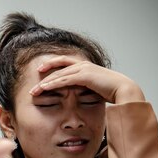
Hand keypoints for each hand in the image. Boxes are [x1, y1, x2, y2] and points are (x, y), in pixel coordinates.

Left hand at [29, 56, 144, 103]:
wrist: (124, 90)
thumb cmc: (111, 91)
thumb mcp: (94, 87)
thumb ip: (85, 88)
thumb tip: (79, 94)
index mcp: (84, 66)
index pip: (63, 63)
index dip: (51, 66)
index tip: (40, 72)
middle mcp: (82, 65)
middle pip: (57, 67)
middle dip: (43, 75)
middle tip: (33, 86)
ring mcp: (83, 69)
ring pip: (58, 75)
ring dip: (45, 83)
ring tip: (34, 90)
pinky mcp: (84, 76)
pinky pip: (64, 80)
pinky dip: (52, 84)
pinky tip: (44, 88)